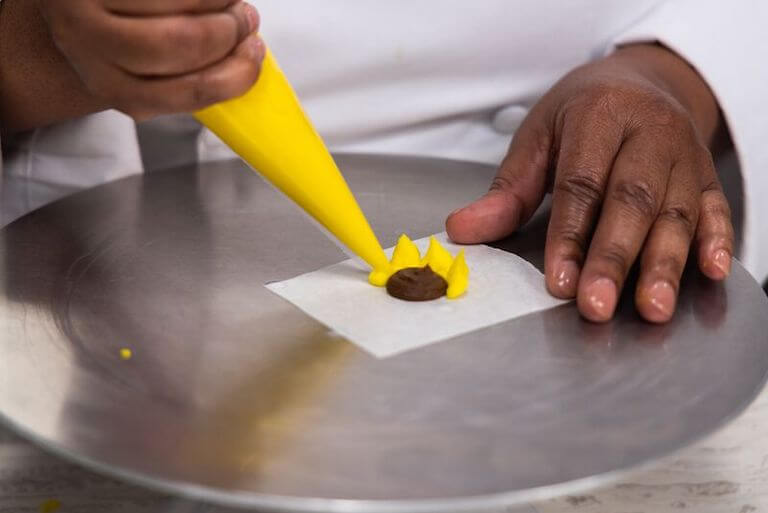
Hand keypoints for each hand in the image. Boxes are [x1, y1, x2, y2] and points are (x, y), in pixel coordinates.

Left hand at [37, 0, 263, 118]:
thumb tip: (243, 59)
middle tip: (246, 18)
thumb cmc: (109, 31)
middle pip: (185, 42)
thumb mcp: (137, 66)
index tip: (255, 54)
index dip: (236, 74)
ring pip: (179, 1)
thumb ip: (184, 72)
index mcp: (114, 87)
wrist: (61, 2)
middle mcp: (89, 47)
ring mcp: (80, 5)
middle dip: (229, 30)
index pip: (188, 92)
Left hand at [447, 44, 733, 323]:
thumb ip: (507, 190)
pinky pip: (717, 207)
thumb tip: (462, 230)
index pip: (581, 183)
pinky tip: (709, 271)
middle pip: (632, 200)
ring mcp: (684, 153)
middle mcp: (649, 130)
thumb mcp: (538, 138)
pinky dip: (716, 240)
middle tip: (596, 305)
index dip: (569, 235)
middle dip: (613, 258)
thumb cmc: (582, 113)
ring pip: (676, 211)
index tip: (559, 281)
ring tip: (651, 307)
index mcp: (598, 115)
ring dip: (664, 263)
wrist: (641, 80)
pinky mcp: (707, 174)